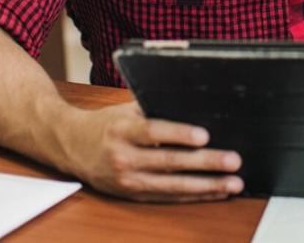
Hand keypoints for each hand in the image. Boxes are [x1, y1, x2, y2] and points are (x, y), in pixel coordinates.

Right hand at [55, 102, 242, 201]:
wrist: (70, 147)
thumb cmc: (106, 124)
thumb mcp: (125, 109)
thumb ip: (155, 108)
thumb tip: (195, 105)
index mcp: (121, 131)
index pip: (152, 132)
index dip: (179, 134)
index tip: (204, 135)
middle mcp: (123, 158)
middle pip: (169, 162)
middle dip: (205, 163)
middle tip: (233, 161)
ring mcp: (128, 181)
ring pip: (172, 186)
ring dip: (206, 185)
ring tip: (232, 182)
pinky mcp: (133, 195)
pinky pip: (168, 198)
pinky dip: (194, 195)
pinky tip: (215, 191)